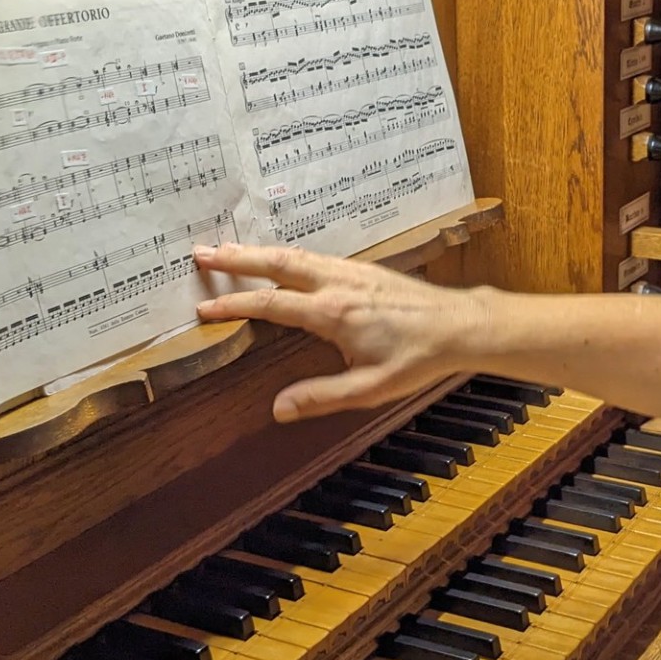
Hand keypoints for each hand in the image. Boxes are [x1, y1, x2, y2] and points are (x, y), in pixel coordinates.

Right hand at [193, 244, 489, 420]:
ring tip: (227, 250)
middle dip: (236, 259)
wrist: (460, 326)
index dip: (234, 306)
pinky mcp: (364, 270)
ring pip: (295, 255)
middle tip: (200, 254)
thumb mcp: (370, 388)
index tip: (204, 309)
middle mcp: (338, 284)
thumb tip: (279, 409)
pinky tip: (279, 258)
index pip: (271, 305)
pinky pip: (315, 256)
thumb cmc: (418, 358)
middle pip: (276, 264)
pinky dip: (286, 254)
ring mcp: (351, 272)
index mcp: (333, 313)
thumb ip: (322, 397)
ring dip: (258, 252)